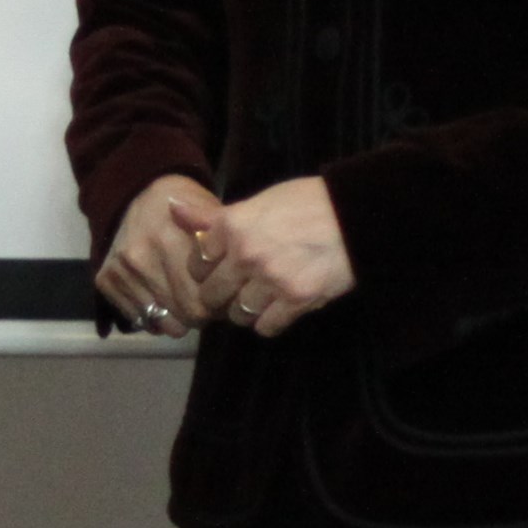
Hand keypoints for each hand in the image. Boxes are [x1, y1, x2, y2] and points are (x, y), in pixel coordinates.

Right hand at [92, 175, 223, 339]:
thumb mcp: (212, 216)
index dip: (219, 305)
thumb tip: (237, 293)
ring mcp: (120, 269)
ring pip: (160, 320)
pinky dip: (154, 318)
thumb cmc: (185, 205)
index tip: (224, 298)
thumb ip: (225, 249)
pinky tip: (164, 302)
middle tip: (208, 305)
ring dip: (178, 318)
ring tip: (186, 303)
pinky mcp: (105, 278)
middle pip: (183, 313)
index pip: (201, 301)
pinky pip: (138, 318)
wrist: (139, 191)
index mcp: (170, 241)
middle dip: (200, 314)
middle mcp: (141, 257)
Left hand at [209, 176, 354, 338]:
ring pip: (238, 313)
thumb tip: (172, 208)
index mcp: (233, 227)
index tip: (213, 270)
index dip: (203, 269)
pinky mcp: (296, 300)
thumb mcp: (256, 201)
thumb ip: (213, 215)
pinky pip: (267, 326)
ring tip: (255, 300)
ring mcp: (271, 280)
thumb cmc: (306, 202)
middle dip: (217, 295)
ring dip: (243, 310)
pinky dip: (268, 322)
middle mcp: (246, 255)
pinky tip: (275, 310)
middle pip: (212, 293)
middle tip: (230, 292)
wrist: (354, 215)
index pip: (197, 261)